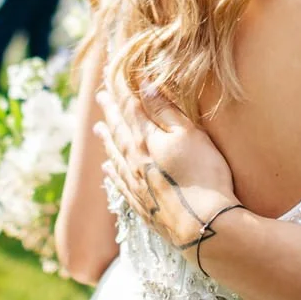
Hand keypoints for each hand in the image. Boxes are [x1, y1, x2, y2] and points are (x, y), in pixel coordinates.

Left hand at [95, 75, 237, 251]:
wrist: (202, 226)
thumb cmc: (203, 175)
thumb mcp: (189, 135)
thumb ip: (165, 110)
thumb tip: (144, 86)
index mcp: (146, 139)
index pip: (129, 108)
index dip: (120, 89)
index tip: (110, 73)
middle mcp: (135, 161)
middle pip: (119, 130)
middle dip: (110, 111)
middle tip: (100, 97)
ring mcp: (137, 185)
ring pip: (115, 156)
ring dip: (106, 139)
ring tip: (98, 128)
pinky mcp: (143, 206)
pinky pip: (119, 184)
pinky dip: (111, 173)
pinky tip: (107, 169)